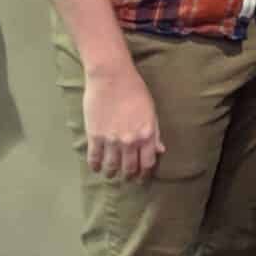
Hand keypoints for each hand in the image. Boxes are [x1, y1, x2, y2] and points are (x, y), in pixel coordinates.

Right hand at [82, 59, 162, 178]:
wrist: (111, 78)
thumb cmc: (135, 90)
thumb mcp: (151, 111)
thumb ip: (155, 133)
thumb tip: (160, 150)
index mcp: (146, 135)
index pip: (147, 162)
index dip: (145, 173)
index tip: (142, 177)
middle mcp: (130, 141)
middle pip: (129, 167)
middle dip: (129, 175)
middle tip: (127, 178)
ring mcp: (111, 140)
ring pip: (111, 166)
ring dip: (112, 173)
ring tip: (111, 174)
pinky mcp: (95, 135)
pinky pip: (95, 157)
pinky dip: (95, 165)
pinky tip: (96, 168)